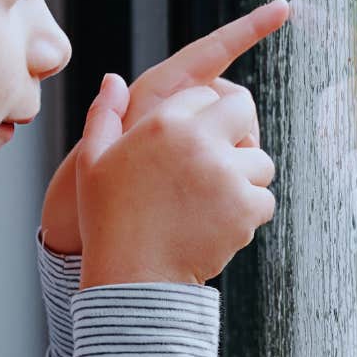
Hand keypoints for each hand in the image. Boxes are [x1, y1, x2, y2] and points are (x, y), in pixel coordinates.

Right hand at [74, 74, 276, 287]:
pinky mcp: (245, 208)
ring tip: (215, 197)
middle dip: (238, 128)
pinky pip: (264, 198)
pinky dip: (249, 211)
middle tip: (220, 156)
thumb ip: (103, 115)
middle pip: (244, 109)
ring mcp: (226, 174)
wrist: (131, 277)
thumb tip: (113, 79)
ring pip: (260, 159)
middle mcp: (199, 141)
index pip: (207, 92)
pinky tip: (220, 220)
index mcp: (163, 123)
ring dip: (245, 174)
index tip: (194, 136)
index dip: (203, 112)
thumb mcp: (92, 163)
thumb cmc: (108, 221)